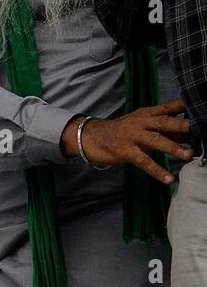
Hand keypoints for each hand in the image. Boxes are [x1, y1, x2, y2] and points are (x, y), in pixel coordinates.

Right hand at [66, 100, 194, 184]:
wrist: (91, 137)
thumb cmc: (120, 131)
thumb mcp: (139, 121)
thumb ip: (161, 121)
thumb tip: (186, 124)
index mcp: (144, 114)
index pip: (165, 109)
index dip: (180, 107)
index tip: (195, 109)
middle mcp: (139, 123)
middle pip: (162, 123)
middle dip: (178, 126)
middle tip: (193, 129)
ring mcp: (132, 137)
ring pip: (155, 141)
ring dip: (172, 148)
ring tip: (188, 155)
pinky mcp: (125, 151)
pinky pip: (144, 162)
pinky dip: (157, 171)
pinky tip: (169, 179)